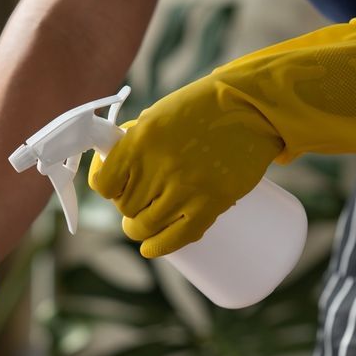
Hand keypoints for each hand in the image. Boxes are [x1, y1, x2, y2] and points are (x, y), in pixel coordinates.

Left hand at [89, 17, 355, 257]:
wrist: (252, 106)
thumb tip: (117, 169)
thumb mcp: (158, 115)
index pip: (104, 183)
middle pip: (126, 207)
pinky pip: (175, 238)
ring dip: (139, 229)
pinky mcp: (209, 204)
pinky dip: (158, 247)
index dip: (107, 188)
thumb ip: (137, 143)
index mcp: (140, 140)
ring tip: (144, 223)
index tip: (114, 187)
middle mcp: (158, 166)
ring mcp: (184, 188)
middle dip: (128, 206)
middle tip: (139, 200)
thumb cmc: (202, 106)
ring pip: (144, 226)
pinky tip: (150, 248)